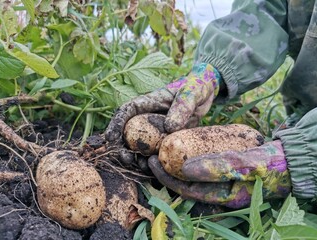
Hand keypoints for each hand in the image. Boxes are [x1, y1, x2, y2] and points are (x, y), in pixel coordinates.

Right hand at [105, 63, 220, 163]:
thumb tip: (168, 127)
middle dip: (123, 148)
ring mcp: (156, 132)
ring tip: (142, 167)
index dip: (115, 124)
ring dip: (138, 159)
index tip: (110, 138)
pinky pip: (157, 154)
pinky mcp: (166, 142)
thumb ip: (181, 107)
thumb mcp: (191, 93)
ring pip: (141, 147)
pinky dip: (155, 164)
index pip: (126, 112)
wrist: (206, 94)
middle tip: (126, 159)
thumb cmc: (196, 86)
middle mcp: (148, 119)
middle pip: (129, 133)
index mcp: (147, 103)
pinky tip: (156, 172)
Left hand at [148, 140, 290, 207]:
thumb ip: (217, 166)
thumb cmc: (271, 163)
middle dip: (168, 170)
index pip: (187, 190)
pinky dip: (192, 155)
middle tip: (152, 155)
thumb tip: (184, 168)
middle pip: (187, 182)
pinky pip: (204, 163)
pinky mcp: (226, 167)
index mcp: (223, 196)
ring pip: (193, 173)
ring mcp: (223, 179)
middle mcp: (220, 190)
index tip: (153, 162)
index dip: (168, 177)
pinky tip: (185, 144)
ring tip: (163, 148)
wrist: (291, 158)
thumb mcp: (245, 164)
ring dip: (178, 162)